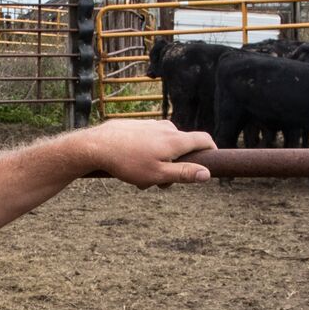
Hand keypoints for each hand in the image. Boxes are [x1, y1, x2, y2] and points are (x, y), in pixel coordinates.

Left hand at [85, 118, 214, 187]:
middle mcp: (166, 128)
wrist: (96, 146)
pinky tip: (130, 164)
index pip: (204, 139)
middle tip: (159, 184)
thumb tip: (207, 174)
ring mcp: (150, 124)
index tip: (212, 161)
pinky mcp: (137, 125)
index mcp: (175, 140)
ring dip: (159, 162)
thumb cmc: (127, 163)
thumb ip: (184, 174)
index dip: (212, 150)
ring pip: (164, 145)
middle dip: (176, 166)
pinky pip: (150, 140)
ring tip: (139, 178)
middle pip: (182, 147)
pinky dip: (147, 153)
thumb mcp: (158, 174)